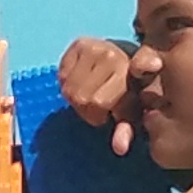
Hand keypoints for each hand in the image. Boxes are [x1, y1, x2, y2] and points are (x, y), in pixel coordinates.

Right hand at [59, 36, 144, 154]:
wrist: (126, 60)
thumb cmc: (129, 91)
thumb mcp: (130, 112)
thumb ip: (125, 130)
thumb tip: (119, 148)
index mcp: (128, 71)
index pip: (97, 102)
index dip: (97, 115)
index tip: (106, 114)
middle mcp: (111, 55)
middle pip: (80, 96)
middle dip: (85, 110)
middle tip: (96, 108)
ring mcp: (94, 46)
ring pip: (68, 87)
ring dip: (74, 99)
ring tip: (88, 95)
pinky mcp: (79, 44)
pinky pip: (61, 75)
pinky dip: (66, 83)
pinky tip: (81, 81)